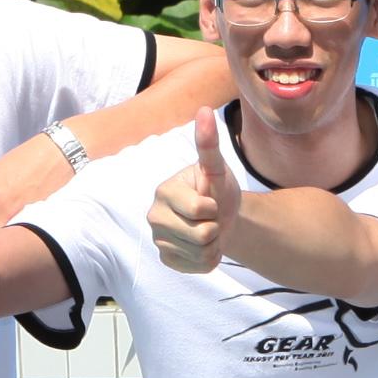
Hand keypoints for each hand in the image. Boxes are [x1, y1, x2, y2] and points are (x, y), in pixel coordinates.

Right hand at [149, 107, 239, 274]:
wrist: (222, 216)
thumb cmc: (216, 188)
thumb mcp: (216, 167)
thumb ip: (208, 144)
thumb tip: (204, 110)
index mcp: (164, 192)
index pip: (200, 210)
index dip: (214, 207)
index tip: (210, 200)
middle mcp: (155, 216)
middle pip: (200, 235)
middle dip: (215, 227)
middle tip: (210, 218)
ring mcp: (158, 239)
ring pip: (200, 253)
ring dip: (213, 244)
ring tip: (208, 230)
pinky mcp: (167, 259)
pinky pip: (197, 267)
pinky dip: (208, 259)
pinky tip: (203, 246)